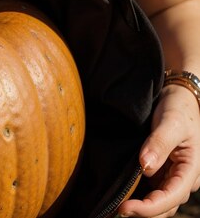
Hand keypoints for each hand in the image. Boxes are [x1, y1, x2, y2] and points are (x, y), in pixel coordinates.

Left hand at [118, 84, 199, 216]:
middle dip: (143, 212)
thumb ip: (159, 143)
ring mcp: (170, 176)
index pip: (171, 197)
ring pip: (158, 202)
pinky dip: (138, 197)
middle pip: (164, 206)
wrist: (178, 97)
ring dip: (140, 208)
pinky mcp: (160, 172)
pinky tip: (121, 197)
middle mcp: (182, 178)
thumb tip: (145, 167)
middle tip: (114, 209)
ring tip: (114, 208)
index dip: (149, 207)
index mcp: (190, 169)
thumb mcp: (172, 122)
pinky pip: (150, 191)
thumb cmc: (178, 108)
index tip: (125, 207)